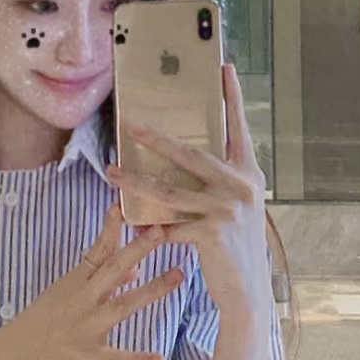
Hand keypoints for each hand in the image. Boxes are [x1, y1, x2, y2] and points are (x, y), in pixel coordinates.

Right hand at [0, 204, 182, 359]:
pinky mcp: (87, 356)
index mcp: (75, 283)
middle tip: (162, 230)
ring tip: (177, 276)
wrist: (9, 358)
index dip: (112, 228)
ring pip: (123, 305)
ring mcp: (86, 327)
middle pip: (114, 269)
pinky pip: (116, 358)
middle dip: (139, 249)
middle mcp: (82, 300)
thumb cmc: (36, 325)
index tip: (124, 206)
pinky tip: (158, 358)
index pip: (97, 250)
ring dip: (152, 290)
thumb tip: (134, 271)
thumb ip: (100, 283)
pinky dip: (137, 359)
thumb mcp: (63, 296)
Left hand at [106, 63, 269, 327]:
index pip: (239, 129)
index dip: (232, 98)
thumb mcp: (235, 208)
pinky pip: (168, 225)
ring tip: (110, 171)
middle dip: (158, 137)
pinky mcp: (211, 233)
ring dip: (134, 180)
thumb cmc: (235, 246)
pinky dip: (147, 226)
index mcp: (249, 175)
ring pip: (169, 190)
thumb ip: (217, 183)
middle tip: (131, 122)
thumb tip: (181, 160)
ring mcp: (226, 210)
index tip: (224, 68)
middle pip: (191, 154)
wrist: (247, 291)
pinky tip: (131, 223)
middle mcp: (241, 187)